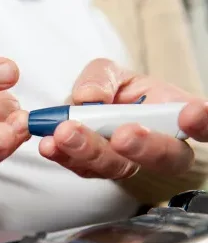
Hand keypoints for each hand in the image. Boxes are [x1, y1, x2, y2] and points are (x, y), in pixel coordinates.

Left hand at [39, 58, 207, 178]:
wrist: (85, 110)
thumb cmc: (112, 91)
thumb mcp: (109, 73)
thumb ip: (102, 78)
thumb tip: (90, 98)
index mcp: (171, 115)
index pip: (202, 125)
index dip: (204, 123)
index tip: (191, 114)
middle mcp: (155, 145)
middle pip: (165, 159)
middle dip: (143, 148)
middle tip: (121, 135)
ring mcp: (126, 162)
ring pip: (118, 167)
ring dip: (91, 151)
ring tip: (66, 133)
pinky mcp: (97, 170)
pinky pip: (84, 169)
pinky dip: (64, 156)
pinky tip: (50, 144)